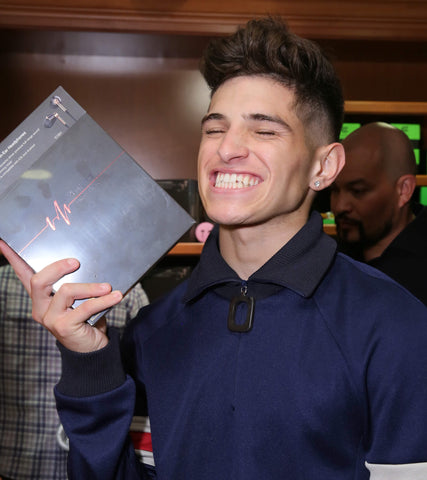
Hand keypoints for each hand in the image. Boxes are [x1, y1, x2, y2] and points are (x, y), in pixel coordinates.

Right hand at [0, 240, 122, 352]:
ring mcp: (50, 318)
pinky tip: (115, 296)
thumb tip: (90, 261)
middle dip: (58, 267)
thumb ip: (77, 282)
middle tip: (76, 262)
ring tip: (108, 287)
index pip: (24, 275)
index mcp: (41, 297)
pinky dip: (103, 300)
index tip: (3, 243)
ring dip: (90, 287)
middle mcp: (40, 307)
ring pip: (66, 291)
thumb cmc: (85, 319)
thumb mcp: (78, 298)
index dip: (14, 259)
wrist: (92, 348)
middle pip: (39, 280)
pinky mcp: (64, 327)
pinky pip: (85, 307)